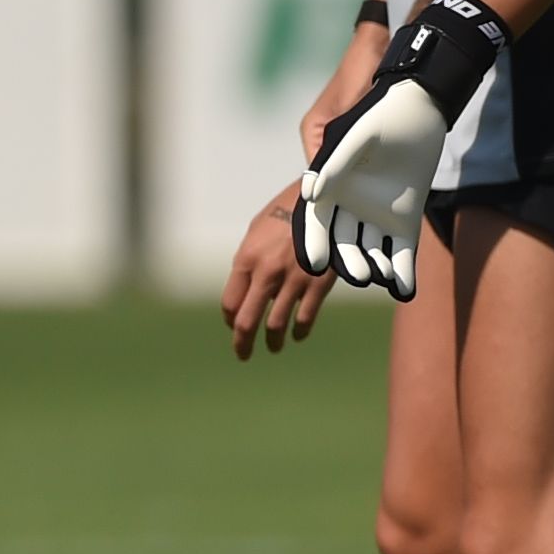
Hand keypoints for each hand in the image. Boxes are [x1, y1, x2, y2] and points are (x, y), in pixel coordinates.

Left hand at [219, 190, 335, 359]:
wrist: (322, 199)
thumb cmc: (285, 212)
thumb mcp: (257, 232)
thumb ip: (249, 261)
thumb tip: (245, 288)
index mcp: (246, 259)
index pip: (230, 303)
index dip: (230, 319)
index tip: (234, 325)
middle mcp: (267, 273)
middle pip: (247, 321)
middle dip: (242, 343)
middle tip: (242, 354)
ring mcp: (294, 281)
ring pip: (276, 324)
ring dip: (273, 341)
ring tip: (273, 347)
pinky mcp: (319, 283)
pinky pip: (305, 317)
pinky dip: (300, 330)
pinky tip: (298, 334)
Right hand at [297, 0, 503, 297]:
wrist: (414, 92)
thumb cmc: (373, 103)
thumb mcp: (349, 128)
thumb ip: (331, 160)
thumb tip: (311, 192)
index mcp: (327, 182)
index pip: (314, 218)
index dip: (312, 241)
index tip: (313, 265)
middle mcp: (348, 200)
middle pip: (342, 238)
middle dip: (346, 259)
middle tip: (355, 276)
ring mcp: (377, 208)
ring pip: (371, 246)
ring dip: (373, 266)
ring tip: (377, 281)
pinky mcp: (405, 211)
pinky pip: (402, 246)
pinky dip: (402, 269)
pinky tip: (404, 288)